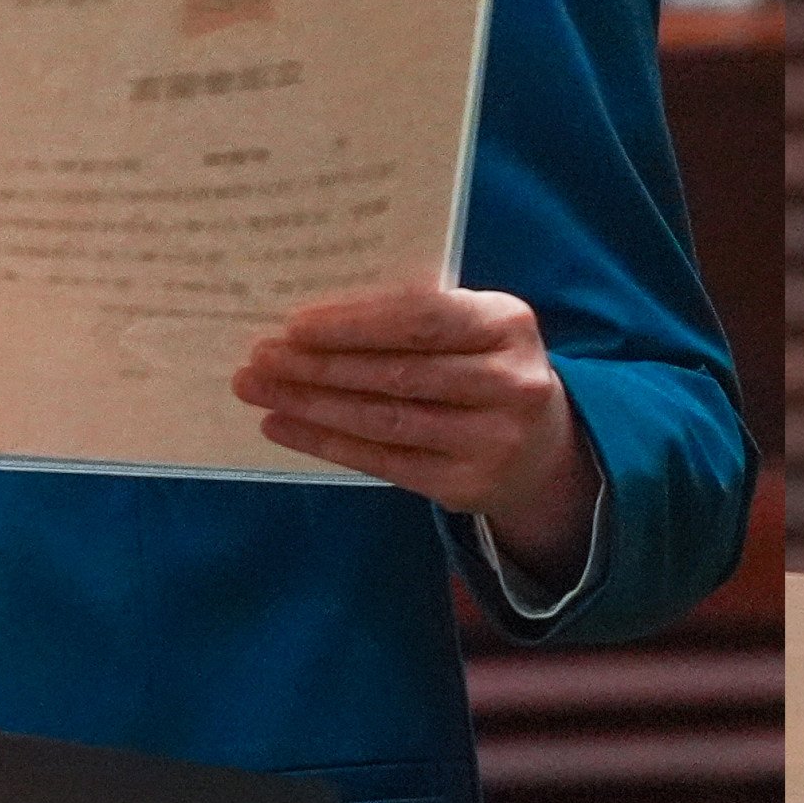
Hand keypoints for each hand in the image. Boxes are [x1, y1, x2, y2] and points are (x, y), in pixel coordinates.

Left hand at [235, 283, 598, 582]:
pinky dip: (326, 443)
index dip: (356, 324)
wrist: (542, 448)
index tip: (295, 324)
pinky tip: (284, 426)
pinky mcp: (466, 486)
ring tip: (260, 390)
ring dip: (312, 406)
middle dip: (320, 366)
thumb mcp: (476, 326)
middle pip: (398, 374)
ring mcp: (491, 441)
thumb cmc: (487, 366)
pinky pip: (383, 463)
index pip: (423, 319)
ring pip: (384, 421)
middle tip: (260, 358)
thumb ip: (419, 316)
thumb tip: (316, 317)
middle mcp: (509, 384)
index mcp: (508, 324)